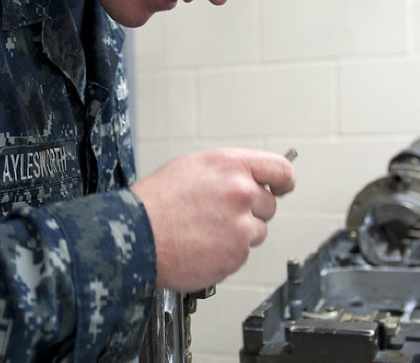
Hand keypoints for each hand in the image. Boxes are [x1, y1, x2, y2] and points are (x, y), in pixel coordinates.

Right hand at [131, 148, 295, 291]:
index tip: (283, 187)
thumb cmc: (154, 203)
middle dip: (250, 211)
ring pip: (256, 232)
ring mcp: (241, 226)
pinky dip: (225, 253)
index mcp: (230, 165)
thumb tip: (247, 178)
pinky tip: (201, 246)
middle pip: (268, 204)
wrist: (135, 236)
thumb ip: (226, 172)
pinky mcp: (236, 254)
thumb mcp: (190, 167)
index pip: (280, 169)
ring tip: (204, 231)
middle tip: (219, 215)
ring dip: (238, 234)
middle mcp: (240, 193)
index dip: (284, 181)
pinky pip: (241, 254)